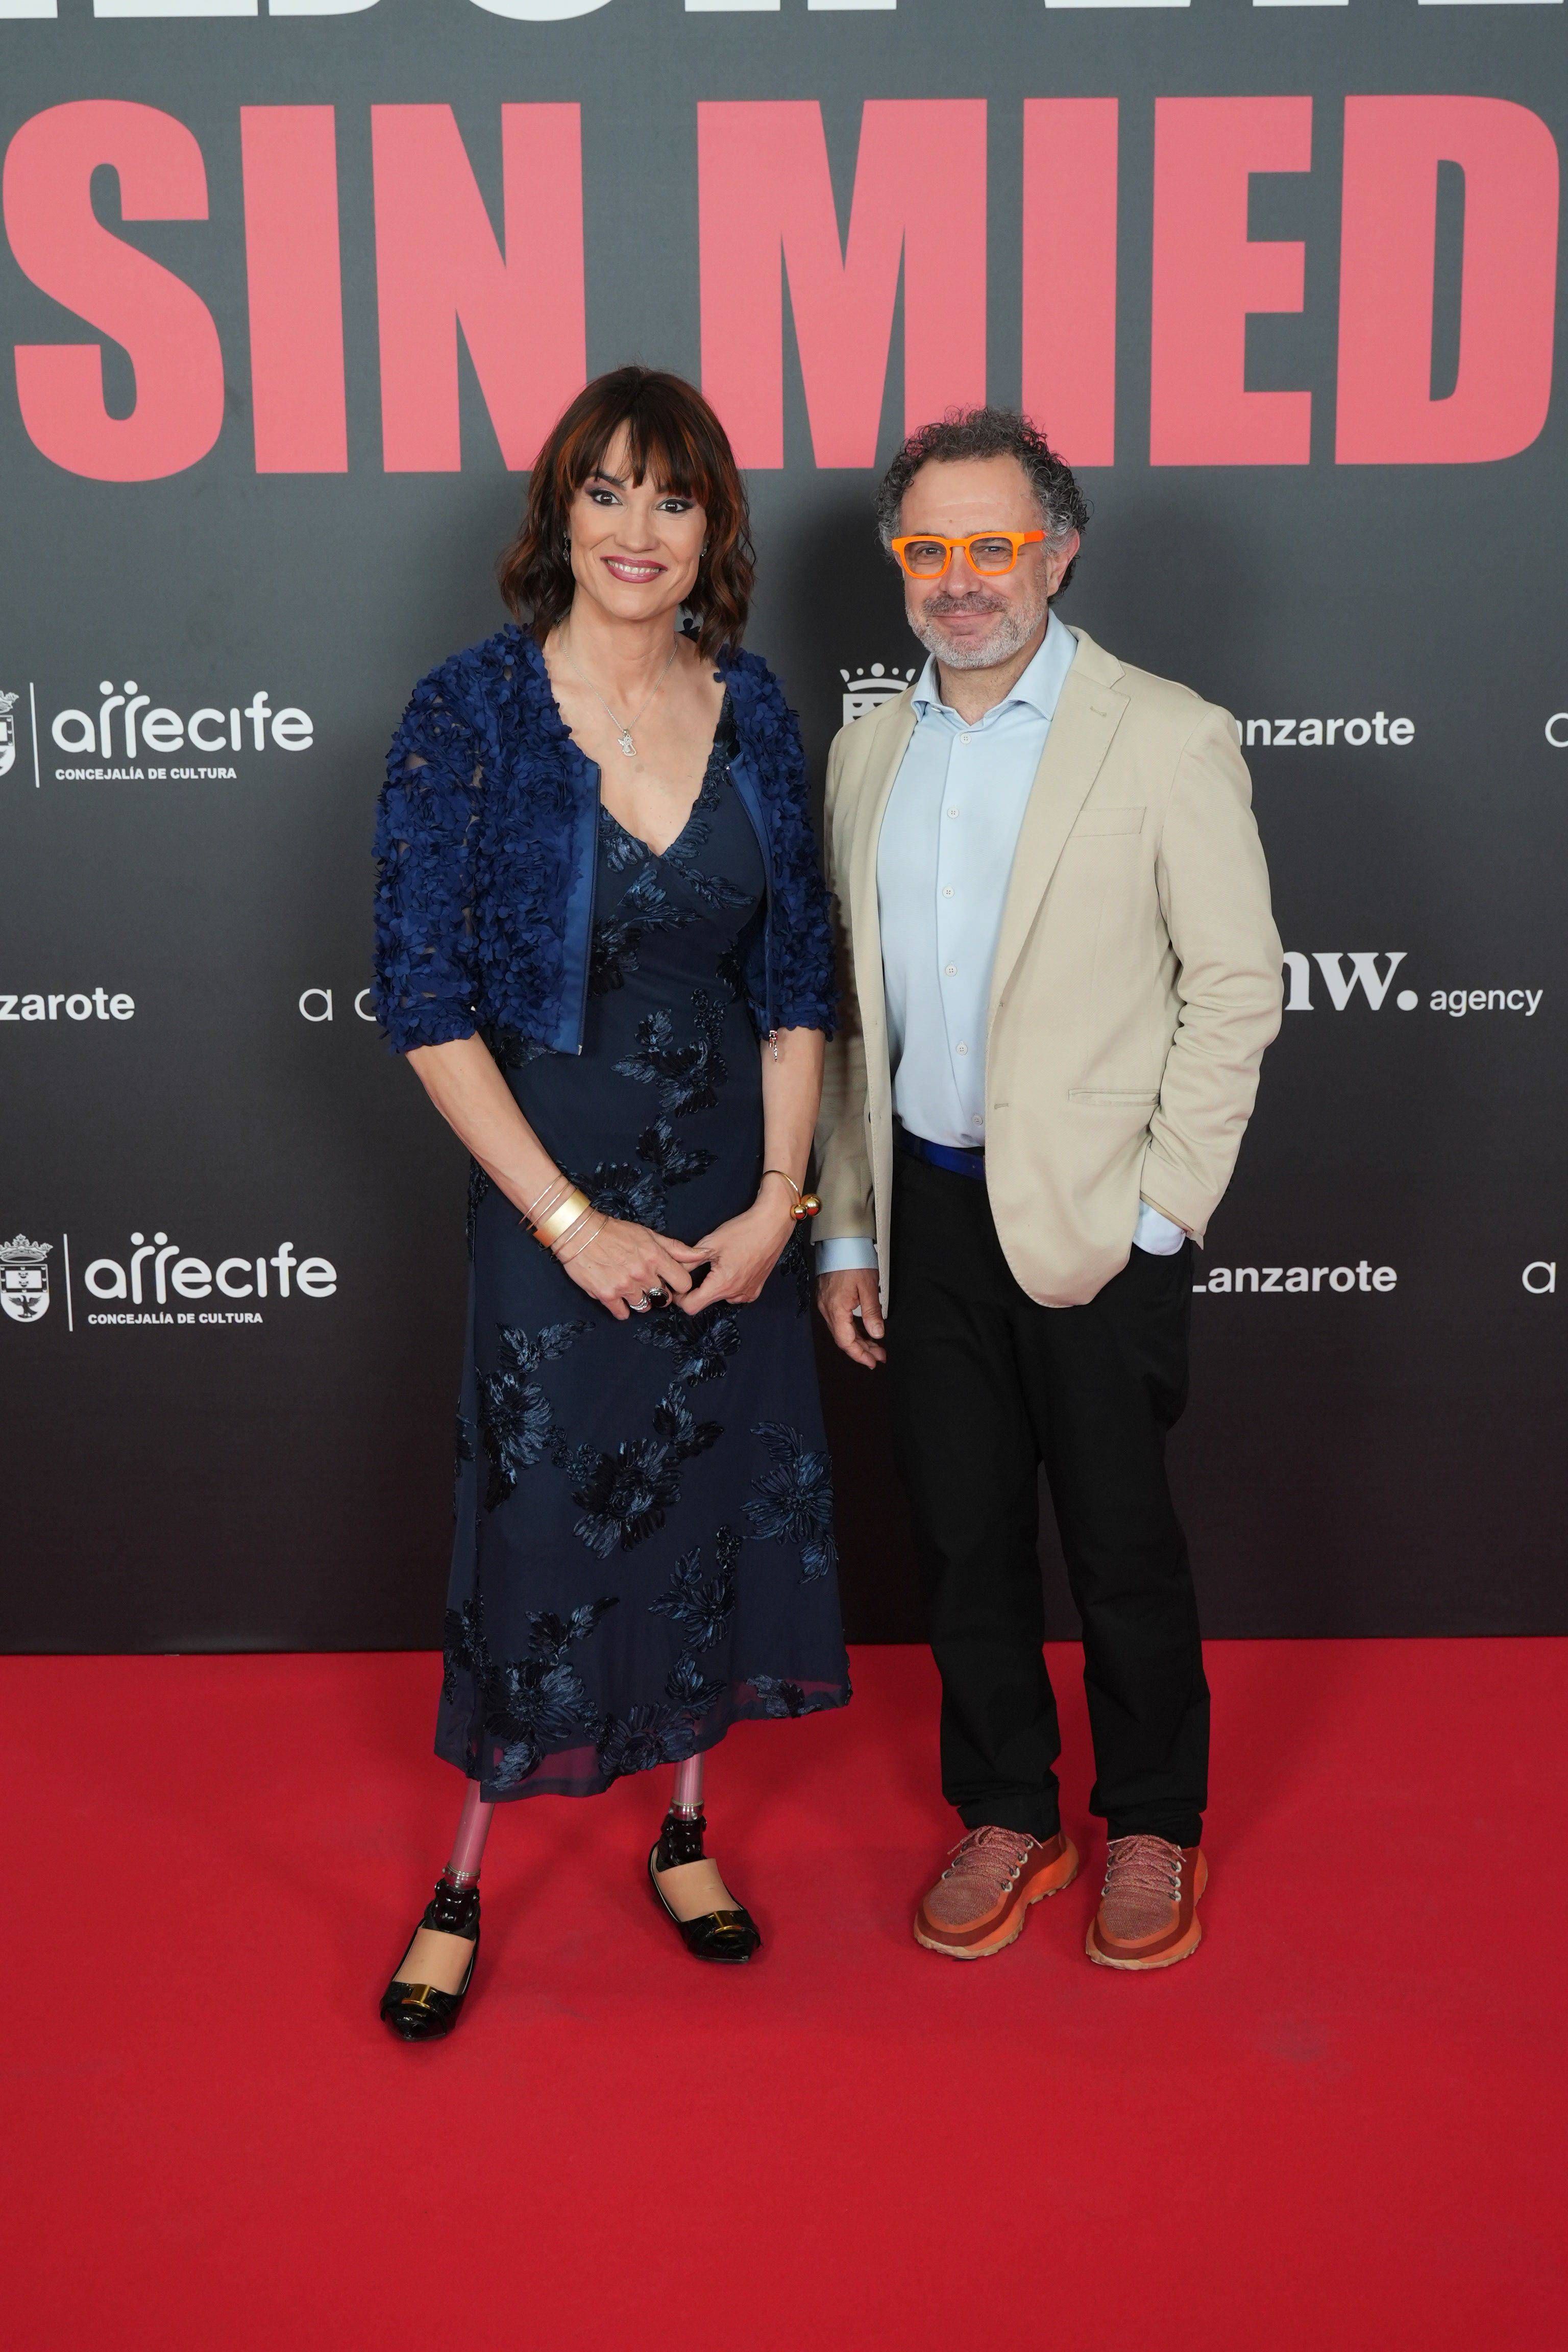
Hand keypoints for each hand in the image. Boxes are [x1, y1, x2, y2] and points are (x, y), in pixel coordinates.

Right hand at [554, 1216, 703, 1320]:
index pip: (683, 1283)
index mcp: (655, 1257)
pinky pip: (623, 1314)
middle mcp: (642, 1273)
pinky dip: (622, 1308)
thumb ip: (676, 1248)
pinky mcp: (606, 1295)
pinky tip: (618, 1296)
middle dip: (659, 1292)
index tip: (670, 1282)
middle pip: (664, 1298)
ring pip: (644, 1307)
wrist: (580, 1233)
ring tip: (630, 1287)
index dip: (679, 1284)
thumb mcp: (648, 1234)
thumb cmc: (615, 1231)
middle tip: (647, 1283)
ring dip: (640, 1300)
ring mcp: (624, 1286)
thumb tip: (703, 1254)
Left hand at [678, 1199, 795, 1314]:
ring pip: (720, 1299)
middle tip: (697, 1269)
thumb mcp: (710, 1243)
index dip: (680, 1298)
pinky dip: (729, 1287)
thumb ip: (688, 1262)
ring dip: (713, 1288)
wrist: (772, 1224)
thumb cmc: (743, 1231)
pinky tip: (732, 1269)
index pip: (691, 1307)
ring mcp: (748, 1294)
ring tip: (718, 1266)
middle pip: (705, 1302)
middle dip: (696, 1290)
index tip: (678, 1285)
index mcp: (722, 1284)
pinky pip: (736, 1295)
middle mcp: (735, 1294)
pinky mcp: (756, 1290)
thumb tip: (672, 1271)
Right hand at [817, 1268, 884, 1367]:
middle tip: (880, 1356)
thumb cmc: (853, 1259)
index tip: (873, 1362)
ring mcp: (826, 1303)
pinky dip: (852, 1328)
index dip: (860, 1355)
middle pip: (843, 1338)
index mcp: (836, 1309)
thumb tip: (877, 1335)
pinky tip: (864, 1330)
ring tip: (876, 1345)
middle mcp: (827, 1309)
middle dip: (862, 1349)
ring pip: (841, 1330)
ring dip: (858, 1339)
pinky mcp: (828, 1297)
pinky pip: (839, 1320)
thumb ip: (872, 1313)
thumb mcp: (869, 1287)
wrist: (840, 1239)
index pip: (846, 1342)